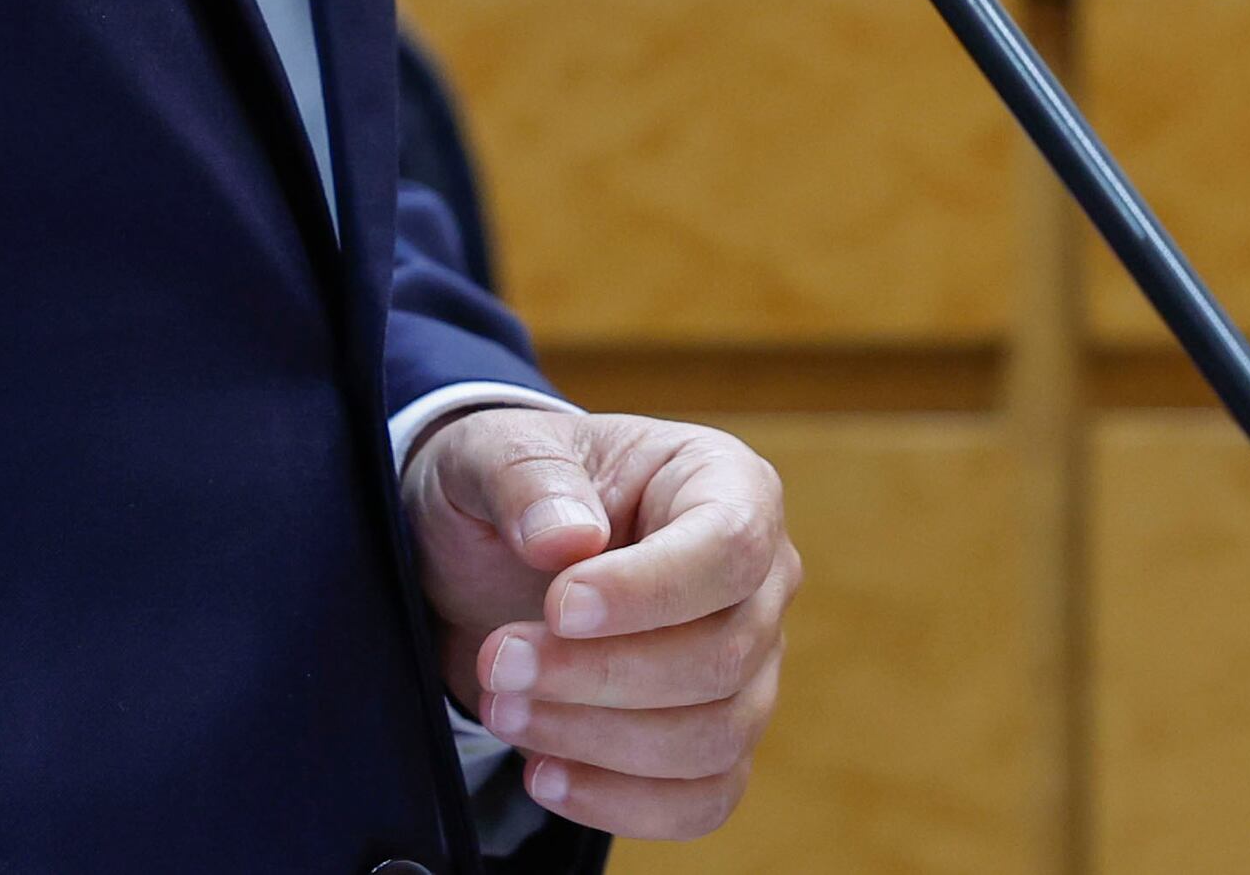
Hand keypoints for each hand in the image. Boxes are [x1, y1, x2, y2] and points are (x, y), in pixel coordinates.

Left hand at [407, 402, 797, 841]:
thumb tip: (567, 539)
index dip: (649, 590)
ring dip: (598, 740)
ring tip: (503, 710)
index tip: (557, 607)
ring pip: (714, 737)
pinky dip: (622, 803)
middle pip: (722, 657)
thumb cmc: (514, 488)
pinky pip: (702, 798)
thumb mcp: (495, 447)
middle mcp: (758, 579)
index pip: (728, 547)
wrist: (491, 554)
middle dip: (600, 675)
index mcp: (724, 484)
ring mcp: (748, 667)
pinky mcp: (716, 740)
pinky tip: (544, 775)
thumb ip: (526, 477)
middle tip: (499, 664)